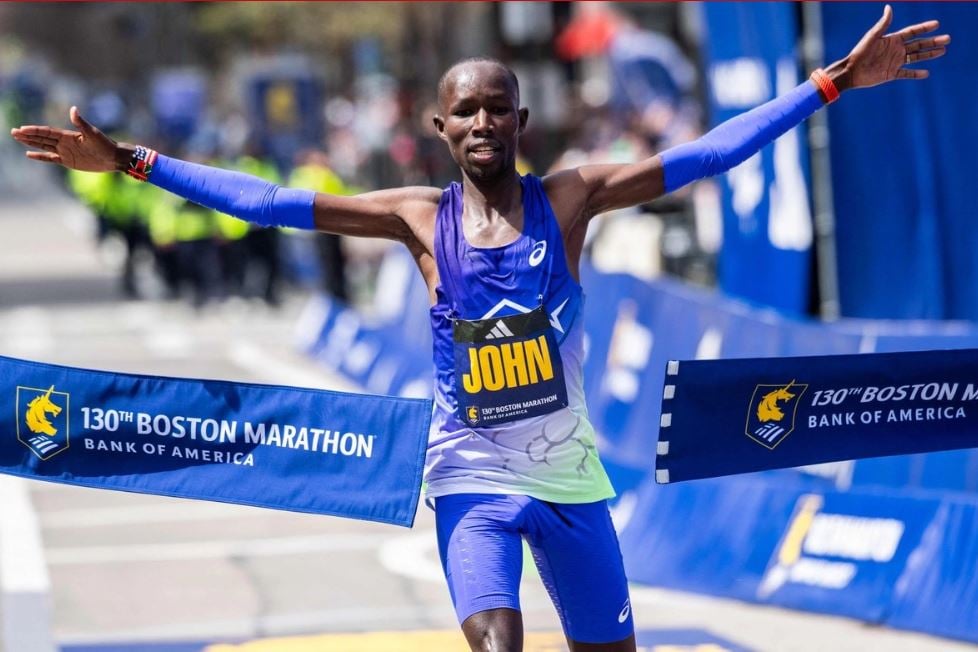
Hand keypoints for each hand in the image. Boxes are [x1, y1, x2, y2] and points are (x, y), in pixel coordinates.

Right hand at [9, 106, 124, 171]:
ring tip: (17, 138)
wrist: (113, 157)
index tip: (22, 129)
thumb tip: (73, 109)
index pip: (47, 132)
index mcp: (68, 135)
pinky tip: (29, 154)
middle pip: (41, 138)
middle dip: (27, 135)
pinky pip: (50, 158)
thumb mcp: (92, 133)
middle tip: (12, 131)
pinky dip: (40, 157)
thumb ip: (81, 122)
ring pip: (43, 146)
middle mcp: (64, 142)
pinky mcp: (68, 161)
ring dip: (30, 143)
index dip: (34, 130)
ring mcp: (65, 151)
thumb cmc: (105, 144)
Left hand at [838, 4, 949, 90]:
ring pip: (916, 57)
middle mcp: (896, 50)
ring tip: (943, 51)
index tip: (937, 24)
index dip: (924, 27)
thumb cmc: (860, 53)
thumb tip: (888, 7)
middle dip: (933, 41)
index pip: (912, 32)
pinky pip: (906, 74)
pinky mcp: (891, 74)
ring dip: (929, 54)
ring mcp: (895, 62)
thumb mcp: (872, 37)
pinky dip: (916, 74)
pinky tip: (926, 73)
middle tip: (948, 39)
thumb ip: (883, 24)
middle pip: (918, 44)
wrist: (851, 72)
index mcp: (892, 39)